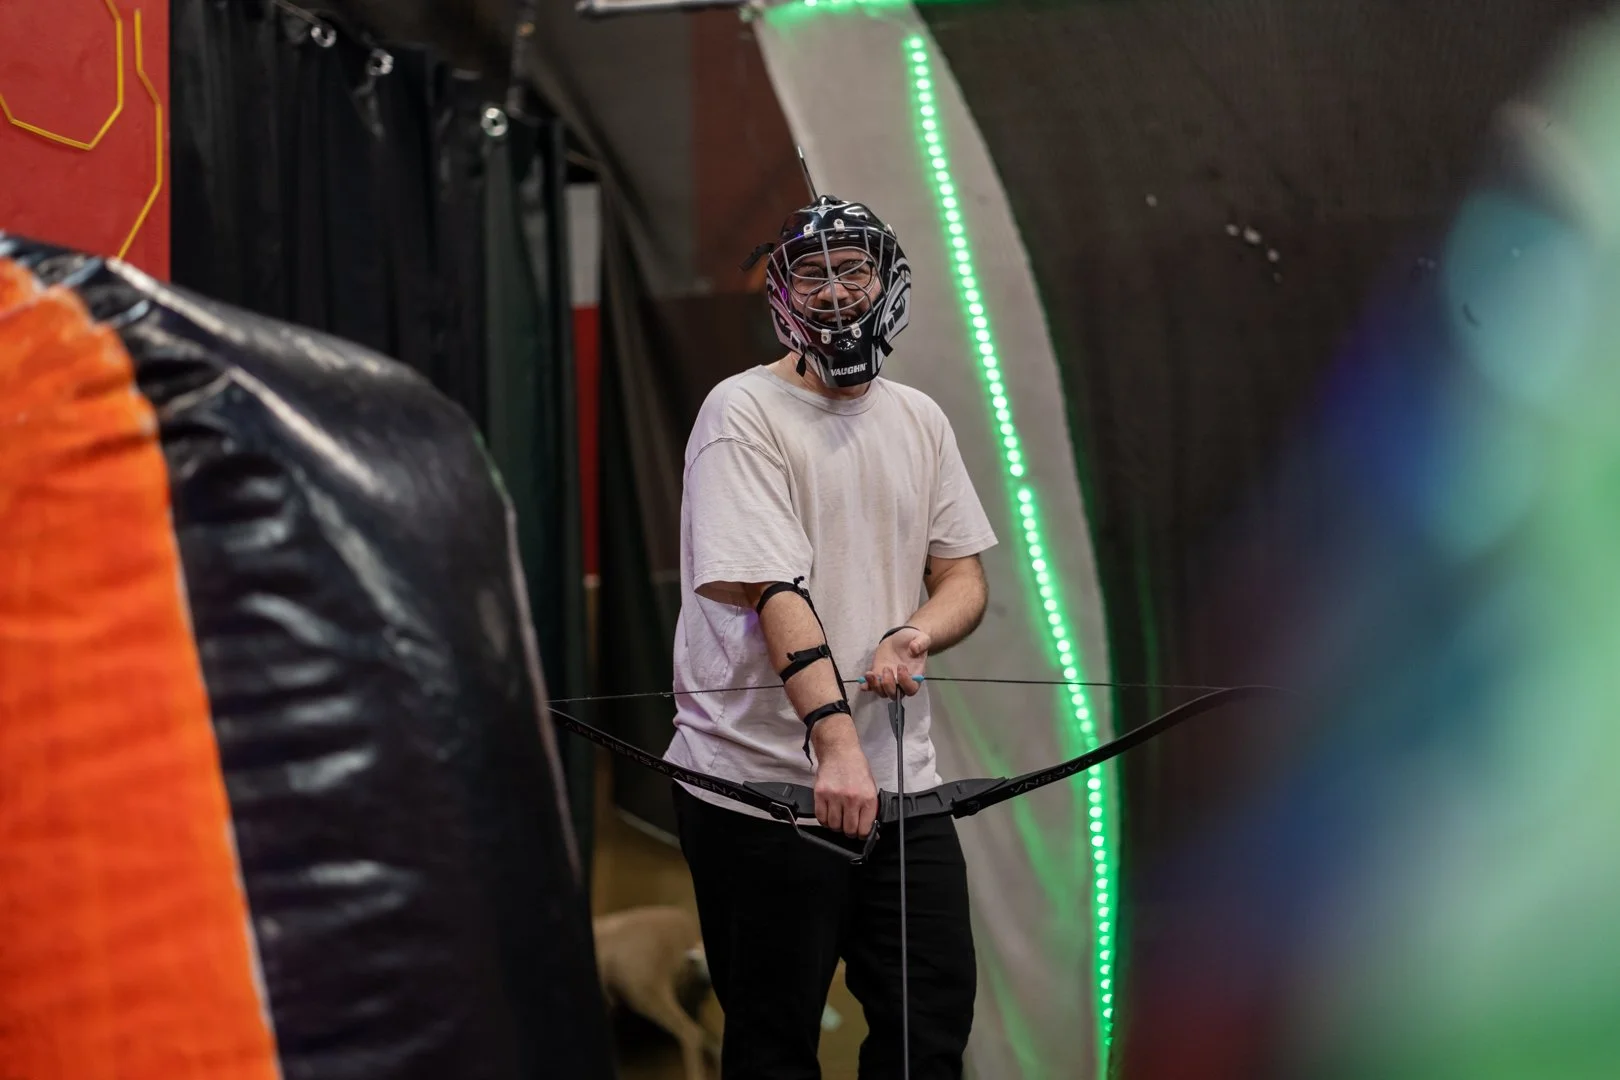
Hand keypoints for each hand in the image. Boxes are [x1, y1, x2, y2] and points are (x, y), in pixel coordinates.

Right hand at [811, 721, 877, 837]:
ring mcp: (835, 797)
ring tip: (838, 818)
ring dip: (836, 825)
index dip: (862, 835)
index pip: (865, 829)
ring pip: (834, 825)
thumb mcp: (870, 787)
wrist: (839, 751)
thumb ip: (870, 809)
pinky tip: (829, 814)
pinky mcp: (820, 794)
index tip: (860, 833)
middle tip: (848, 826)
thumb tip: (871, 830)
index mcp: (867, 797)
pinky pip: (821, 817)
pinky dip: (824, 820)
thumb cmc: (856, 767)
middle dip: (849, 831)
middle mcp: (851, 798)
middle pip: (849, 830)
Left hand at [863, 627, 930, 699]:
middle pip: (894, 694)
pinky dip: (867, 686)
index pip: (911, 688)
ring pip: (882, 692)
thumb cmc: (914, 641)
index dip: (905, 682)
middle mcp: (901, 682)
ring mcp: (889, 680)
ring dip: (875, 686)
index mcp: (915, 676)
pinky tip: (863, 682)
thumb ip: (921, 643)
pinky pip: (871, 685)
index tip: (901, 667)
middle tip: (886, 669)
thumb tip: (914, 648)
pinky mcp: (878, 674)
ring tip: (870, 674)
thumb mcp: (922, 638)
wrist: (902, 639)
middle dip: (888, 685)